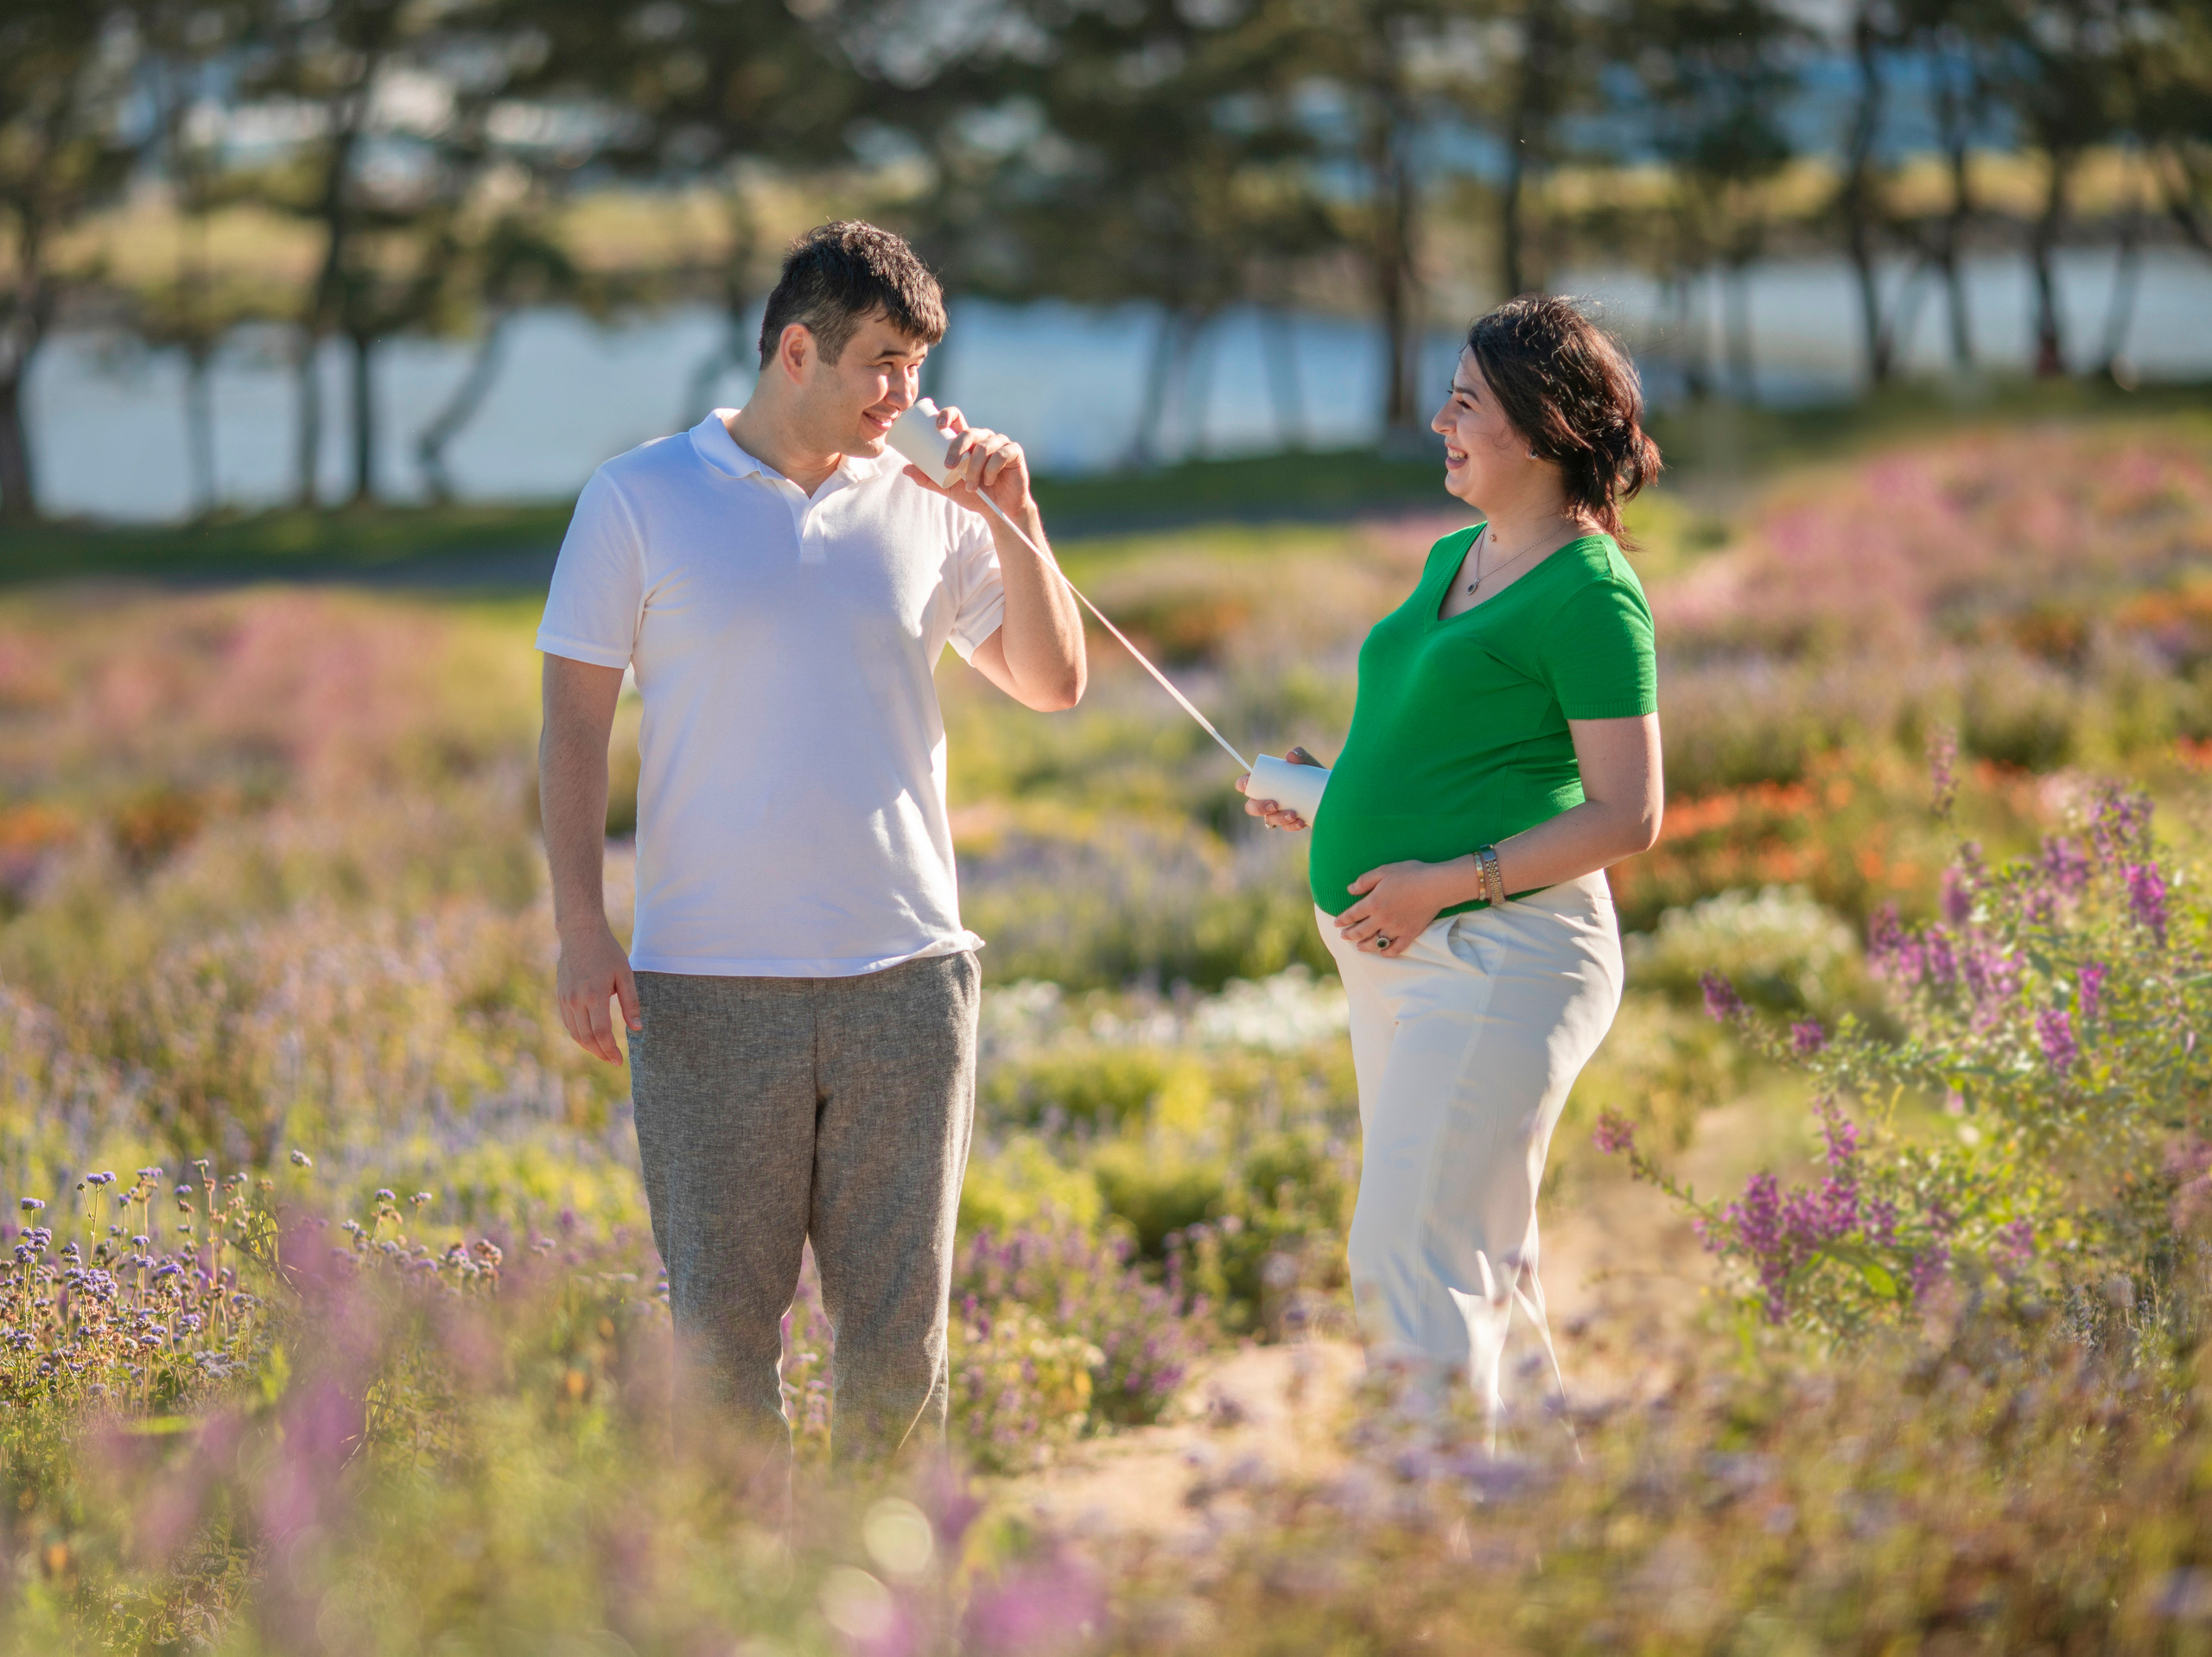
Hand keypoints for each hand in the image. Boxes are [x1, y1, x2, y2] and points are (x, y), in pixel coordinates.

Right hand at [556, 922, 639, 1062]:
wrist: (580, 934)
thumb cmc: (607, 952)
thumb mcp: (625, 974)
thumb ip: (631, 1003)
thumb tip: (637, 1029)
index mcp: (594, 995)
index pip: (601, 1033)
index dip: (610, 1050)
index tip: (620, 1060)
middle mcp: (576, 1000)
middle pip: (586, 1038)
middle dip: (601, 1053)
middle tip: (613, 1060)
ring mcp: (565, 999)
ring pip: (575, 1034)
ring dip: (589, 1047)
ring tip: (604, 1052)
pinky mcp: (560, 996)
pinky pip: (568, 1023)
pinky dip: (579, 1035)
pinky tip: (591, 1038)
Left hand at [901, 404, 1033, 520]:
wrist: (999, 511)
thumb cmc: (974, 495)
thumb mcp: (948, 487)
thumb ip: (929, 478)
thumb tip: (905, 468)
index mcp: (967, 441)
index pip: (957, 418)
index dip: (947, 415)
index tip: (937, 425)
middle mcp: (983, 438)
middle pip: (968, 432)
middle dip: (956, 448)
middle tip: (949, 466)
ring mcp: (1000, 443)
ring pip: (983, 447)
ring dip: (974, 468)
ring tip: (971, 486)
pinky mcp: (1014, 452)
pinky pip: (1001, 455)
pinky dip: (992, 469)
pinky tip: (989, 481)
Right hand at [1238, 745, 1323, 832]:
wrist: (1332, 790)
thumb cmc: (1313, 773)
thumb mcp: (1307, 761)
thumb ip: (1299, 754)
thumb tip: (1290, 756)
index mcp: (1265, 783)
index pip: (1247, 784)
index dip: (1242, 784)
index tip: (1248, 784)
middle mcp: (1267, 799)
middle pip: (1252, 807)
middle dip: (1259, 808)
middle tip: (1274, 804)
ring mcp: (1278, 812)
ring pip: (1270, 819)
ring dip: (1279, 818)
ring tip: (1293, 813)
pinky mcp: (1291, 822)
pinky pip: (1287, 827)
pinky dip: (1293, 826)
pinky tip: (1301, 822)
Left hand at [1337, 860, 1450, 957]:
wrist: (1435, 885)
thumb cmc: (1410, 874)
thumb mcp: (1383, 871)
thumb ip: (1365, 881)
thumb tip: (1350, 889)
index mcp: (1373, 903)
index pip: (1352, 914)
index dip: (1343, 920)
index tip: (1336, 923)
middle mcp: (1381, 919)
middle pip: (1361, 931)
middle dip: (1349, 935)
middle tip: (1343, 936)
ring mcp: (1396, 928)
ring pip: (1376, 942)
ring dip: (1364, 946)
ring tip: (1358, 947)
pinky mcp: (1409, 934)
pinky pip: (1396, 948)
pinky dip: (1387, 953)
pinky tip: (1383, 953)